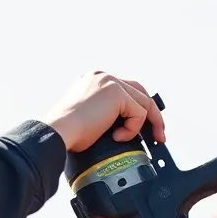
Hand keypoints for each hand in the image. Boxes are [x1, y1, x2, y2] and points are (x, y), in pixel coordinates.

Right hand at [43, 71, 166, 152]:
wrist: (57, 133)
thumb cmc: (67, 133)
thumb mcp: (88, 118)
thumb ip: (105, 115)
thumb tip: (122, 128)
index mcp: (95, 81)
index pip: (126, 91)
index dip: (137, 109)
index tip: (146, 128)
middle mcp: (103, 77)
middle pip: (139, 92)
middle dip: (152, 115)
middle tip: (158, 136)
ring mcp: (110, 82)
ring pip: (143, 103)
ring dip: (144, 125)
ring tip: (135, 140)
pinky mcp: (116, 93)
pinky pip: (138, 113)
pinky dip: (132, 129)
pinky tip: (116, 137)